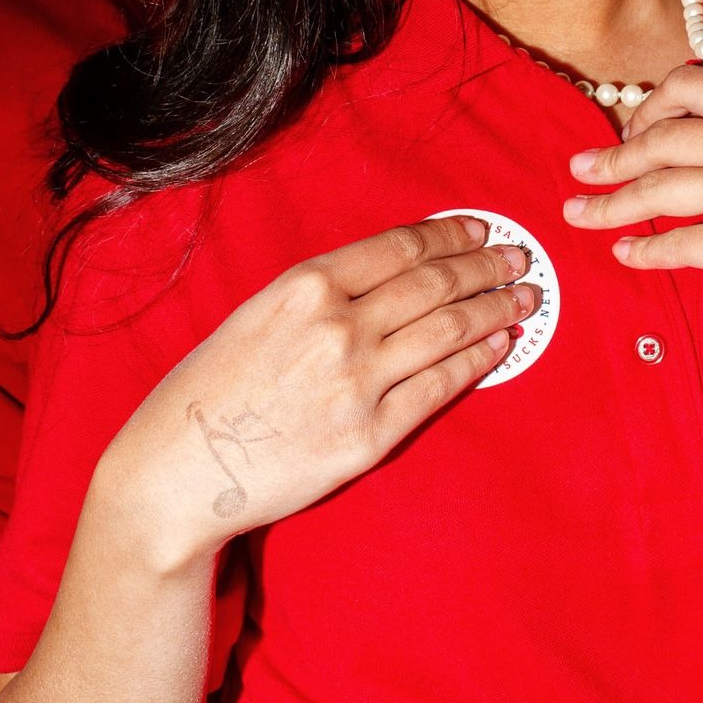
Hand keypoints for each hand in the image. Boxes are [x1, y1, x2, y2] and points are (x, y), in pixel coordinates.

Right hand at [99, 217, 539, 569]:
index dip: (451, 236)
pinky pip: (439, 389)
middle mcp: (337, 327)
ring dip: (495, 311)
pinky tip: (499, 346)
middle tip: (518, 261)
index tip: (479, 232)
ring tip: (523, 300)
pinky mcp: (369, 436)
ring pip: (449, 332)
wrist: (179, 471)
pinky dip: (476, 362)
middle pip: (436, 285)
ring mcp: (357, 382)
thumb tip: (390, 275)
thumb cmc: (208, 390)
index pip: (402, 248)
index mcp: (306, 286)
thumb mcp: (256, 313)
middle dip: (486, 268)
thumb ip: (320, 294)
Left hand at [558, 63, 702, 403]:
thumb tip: (671, 135)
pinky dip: (643, 249)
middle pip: (664, 136)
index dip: (646, 107)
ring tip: (580, 214)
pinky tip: (626, 252)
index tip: (625, 131)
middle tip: (580, 171)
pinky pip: (676, 242)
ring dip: (610, 204)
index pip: (691, 84)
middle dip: (612, 157)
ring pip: (660, 188)